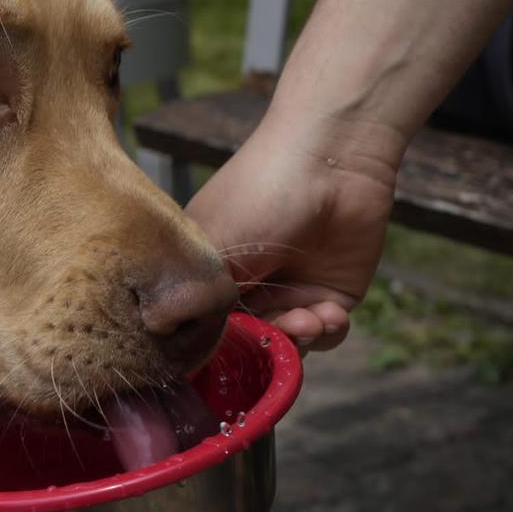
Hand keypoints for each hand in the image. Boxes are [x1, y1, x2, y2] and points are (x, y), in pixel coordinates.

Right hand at [186, 108, 398, 352]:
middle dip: (266, 342)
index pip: (203, 326)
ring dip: (300, 337)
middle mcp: (245, 286)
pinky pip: (326, 334)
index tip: (233, 350)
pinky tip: (330, 310)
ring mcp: (288, 291)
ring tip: (311, 317)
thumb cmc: (259, 193)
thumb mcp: (217, 247)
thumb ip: (200, 301)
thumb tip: (181, 346)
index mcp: (207, 273)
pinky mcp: (330, 294)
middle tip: (284, 326)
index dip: (217, 344)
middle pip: (247, 340)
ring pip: (287, 342)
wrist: (331, 162)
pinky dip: (328, 330)